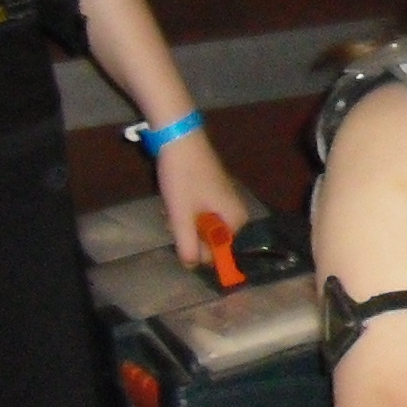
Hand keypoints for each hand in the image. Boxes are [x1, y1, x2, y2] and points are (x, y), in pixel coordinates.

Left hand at [152, 127, 245, 265]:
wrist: (181, 139)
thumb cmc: (184, 179)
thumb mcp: (182, 216)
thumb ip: (187, 246)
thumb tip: (192, 267)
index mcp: (236, 219)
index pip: (220, 251)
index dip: (198, 249)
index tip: (181, 237)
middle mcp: (236, 210)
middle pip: (211, 238)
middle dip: (189, 234)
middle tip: (173, 221)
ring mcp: (225, 198)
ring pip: (203, 224)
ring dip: (184, 222)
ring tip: (170, 209)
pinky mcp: (214, 189)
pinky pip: (201, 211)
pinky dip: (187, 210)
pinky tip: (174, 201)